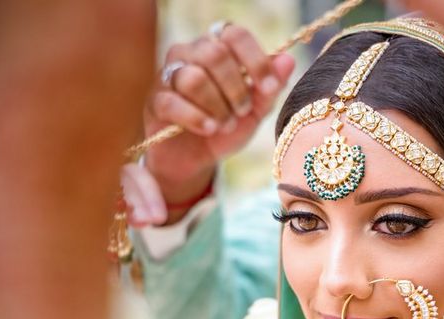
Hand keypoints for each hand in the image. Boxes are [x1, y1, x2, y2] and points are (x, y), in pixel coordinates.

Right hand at [143, 23, 294, 222]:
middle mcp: (189, 53)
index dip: (254, 58)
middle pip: (214, 54)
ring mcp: (167, 75)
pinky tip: (209, 129)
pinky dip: (196, 118)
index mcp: (216, 48)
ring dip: (217, 106)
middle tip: (243, 110)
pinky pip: (173, 102)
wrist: (197, 159)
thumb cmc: (226, 127)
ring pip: (193, 78)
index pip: (233, 34)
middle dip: (236, 87)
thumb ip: (269, 87)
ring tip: (225, 124)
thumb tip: (288, 60)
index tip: (268, 87)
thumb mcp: (255, 111)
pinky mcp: (155, 100)